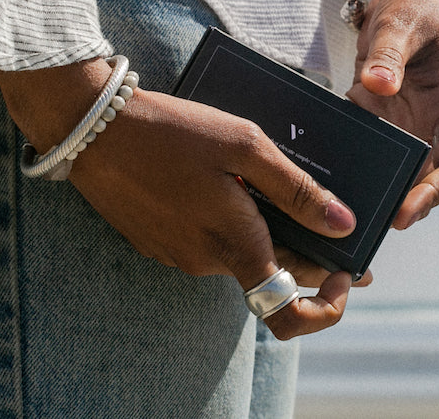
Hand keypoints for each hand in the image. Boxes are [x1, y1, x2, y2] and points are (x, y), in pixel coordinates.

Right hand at [0, 59, 359, 338]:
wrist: (91, 126)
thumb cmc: (174, 131)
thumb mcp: (247, 146)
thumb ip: (298, 191)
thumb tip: (344, 225)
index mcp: (235, 245)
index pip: (288, 312)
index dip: (325, 306)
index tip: (346, 274)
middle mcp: (206, 261)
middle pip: (274, 270)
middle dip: (307, 247)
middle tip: (330, 207)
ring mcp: (179, 254)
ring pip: (243, 250)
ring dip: (267, 226)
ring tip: (275, 179)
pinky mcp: (160, 240)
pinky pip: (212, 238)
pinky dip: (233, 217)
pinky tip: (234, 179)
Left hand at [344, 0, 438, 228]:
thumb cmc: (419, 1)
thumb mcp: (403, 21)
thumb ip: (388, 53)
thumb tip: (377, 86)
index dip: (436, 192)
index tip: (406, 211)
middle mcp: (429, 126)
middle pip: (423, 182)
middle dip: (397, 207)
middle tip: (358, 228)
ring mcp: (403, 124)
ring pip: (392, 173)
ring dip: (370, 193)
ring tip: (331, 217)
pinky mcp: (376, 115)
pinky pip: (364, 148)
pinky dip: (346, 165)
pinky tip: (311, 178)